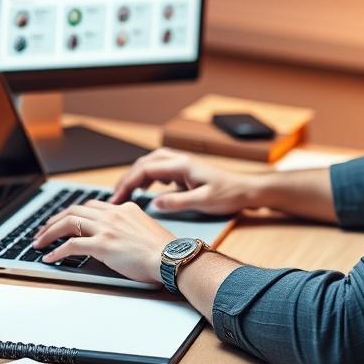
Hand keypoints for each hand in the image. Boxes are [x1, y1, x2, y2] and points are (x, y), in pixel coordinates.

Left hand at [32, 200, 174, 284]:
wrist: (170, 257)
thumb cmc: (162, 250)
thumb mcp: (144, 229)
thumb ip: (127, 227)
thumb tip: (115, 238)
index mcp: (124, 209)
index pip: (91, 205)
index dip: (73, 212)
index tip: (63, 220)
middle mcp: (113, 214)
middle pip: (75, 210)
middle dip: (54, 220)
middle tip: (43, 229)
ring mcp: (107, 228)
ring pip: (69, 223)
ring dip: (49, 232)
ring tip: (39, 241)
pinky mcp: (103, 245)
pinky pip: (72, 245)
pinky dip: (58, 251)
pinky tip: (50, 257)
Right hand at [109, 148, 263, 214]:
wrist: (247, 190)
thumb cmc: (230, 194)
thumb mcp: (204, 201)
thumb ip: (178, 202)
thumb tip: (154, 203)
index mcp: (182, 165)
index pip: (145, 170)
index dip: (127, 183)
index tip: (116, 198)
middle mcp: (180, 160)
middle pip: (144, 163)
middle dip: (127, 179)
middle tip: (115, 197)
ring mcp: (183, 164)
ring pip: (151, 164)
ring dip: (136, 176)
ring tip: (125, 193)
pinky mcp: (186, 170)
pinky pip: (160, 169)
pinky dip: (148, 177)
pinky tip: (147, 189)